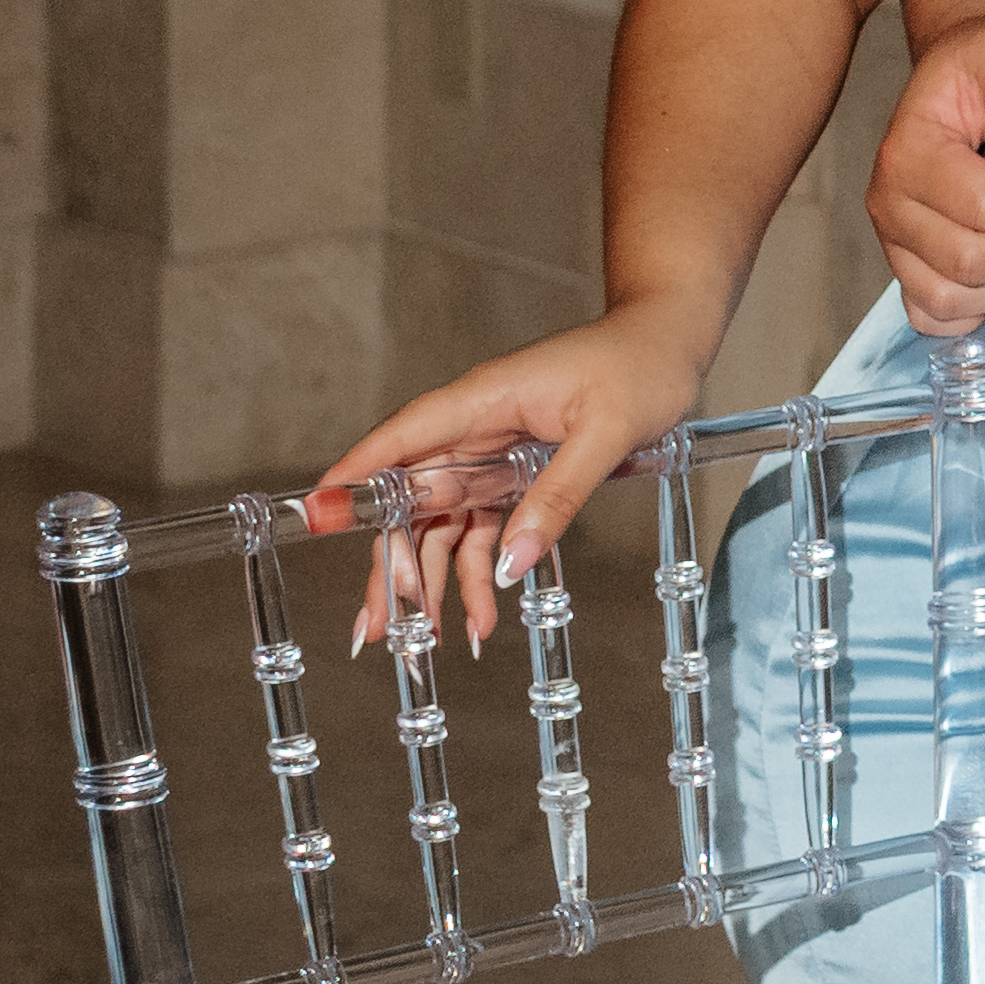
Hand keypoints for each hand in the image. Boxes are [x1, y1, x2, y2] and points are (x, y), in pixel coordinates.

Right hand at [308, 300, 720, 653]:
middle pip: (412, 500)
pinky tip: (477, 616)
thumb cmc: (639, 367)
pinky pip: (481, 528)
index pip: (401, 441)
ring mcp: (490, 453)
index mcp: (482, 400)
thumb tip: (512, 563)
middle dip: (390, 564)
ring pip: (441, 523)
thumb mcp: (606, 432)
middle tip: (376, 629)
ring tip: (419, 642)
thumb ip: (557, 496)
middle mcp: (475, 427)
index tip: (315, 517)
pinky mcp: (513, 473)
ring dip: (429, 581)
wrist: (669, 341)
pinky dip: (477, 572)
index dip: (356, 480)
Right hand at [869, 12, 984, 330]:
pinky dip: (972, 311)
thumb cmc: (983, 64)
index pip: (981, 209)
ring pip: (949, 299)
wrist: (960, 73)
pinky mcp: (906, 266)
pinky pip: (931, 316)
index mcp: (908, 155)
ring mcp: (893, 242)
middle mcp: (889, 205)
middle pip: (966, 263)